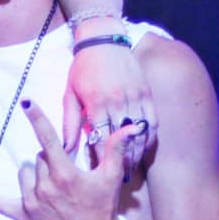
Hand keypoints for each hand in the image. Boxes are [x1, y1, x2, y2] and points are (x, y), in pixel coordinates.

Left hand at [0, 99, 138, 219]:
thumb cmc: (102, 207)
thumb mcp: (111, 178)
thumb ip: (115, 149)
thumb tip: (129, 126)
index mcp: (65, 175)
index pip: (48, 140)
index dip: (37, 119)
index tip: (25, 102)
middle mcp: (45, 187)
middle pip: (39, 157)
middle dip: (51, 161)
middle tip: (67, 177)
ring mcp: (32, 202)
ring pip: (25, 173)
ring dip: (36, 175)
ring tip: (54, 190)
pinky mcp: (23, 215)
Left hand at [62, 24, 156, 172]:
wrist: (103, 41)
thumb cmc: (82, 69)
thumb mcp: (70, 95)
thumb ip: (71, 123)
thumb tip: (65, 147)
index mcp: (97, 103)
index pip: (101, 138)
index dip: (101, 158)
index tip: (99, 173)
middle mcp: (118, 101)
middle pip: (122, 139)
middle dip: (121, 160)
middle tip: (119, 178)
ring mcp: (135, 96)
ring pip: (140, 132)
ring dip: (137, 151)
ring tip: (132, 167)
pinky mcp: (147, 92)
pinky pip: (153, 120)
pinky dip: (150, 136)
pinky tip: (144, 147)